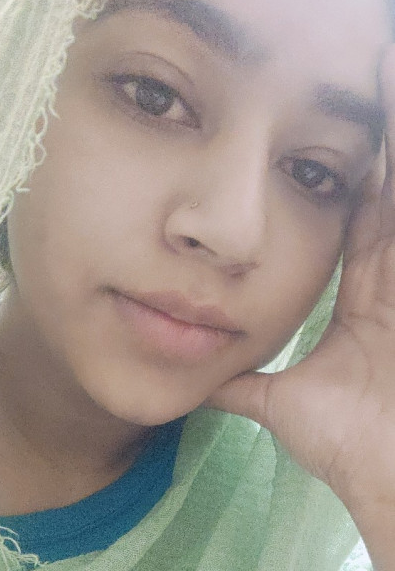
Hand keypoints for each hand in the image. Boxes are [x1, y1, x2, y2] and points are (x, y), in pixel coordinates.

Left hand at [205, 46, 394, 518]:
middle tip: (357, 96)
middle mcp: (392, 290)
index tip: (318, 149)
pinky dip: (390, 190)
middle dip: (370, 162)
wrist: (387, 474)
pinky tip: (381, 148)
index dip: (341, 190)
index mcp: (363, 307)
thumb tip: (195, 381)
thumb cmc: (346, 443)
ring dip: (382, 167)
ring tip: (374, 96)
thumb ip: (240, 387)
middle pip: (382, 207)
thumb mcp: (280, 404)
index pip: (352, 232)